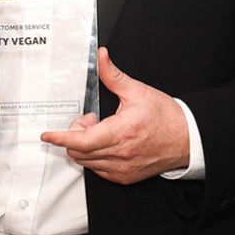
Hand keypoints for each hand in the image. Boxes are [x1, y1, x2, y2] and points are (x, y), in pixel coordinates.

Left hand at [40, 47, 189, 183]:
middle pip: (79, 151)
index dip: (61, 137)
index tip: (47, 135)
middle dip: (76, 134)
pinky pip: (98, 170)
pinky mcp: (125, 177)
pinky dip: (95, 157)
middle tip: (92, 120)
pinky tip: (107, 143)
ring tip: (102, 130)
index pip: (81, 140)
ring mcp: (122, 169)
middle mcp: (120, 154)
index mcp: (121, 132)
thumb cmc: (166, 117)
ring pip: (86, 162)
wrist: (187, 139)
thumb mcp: (138, 91)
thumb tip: (101, 57)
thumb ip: (113, 75)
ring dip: (85, 146)